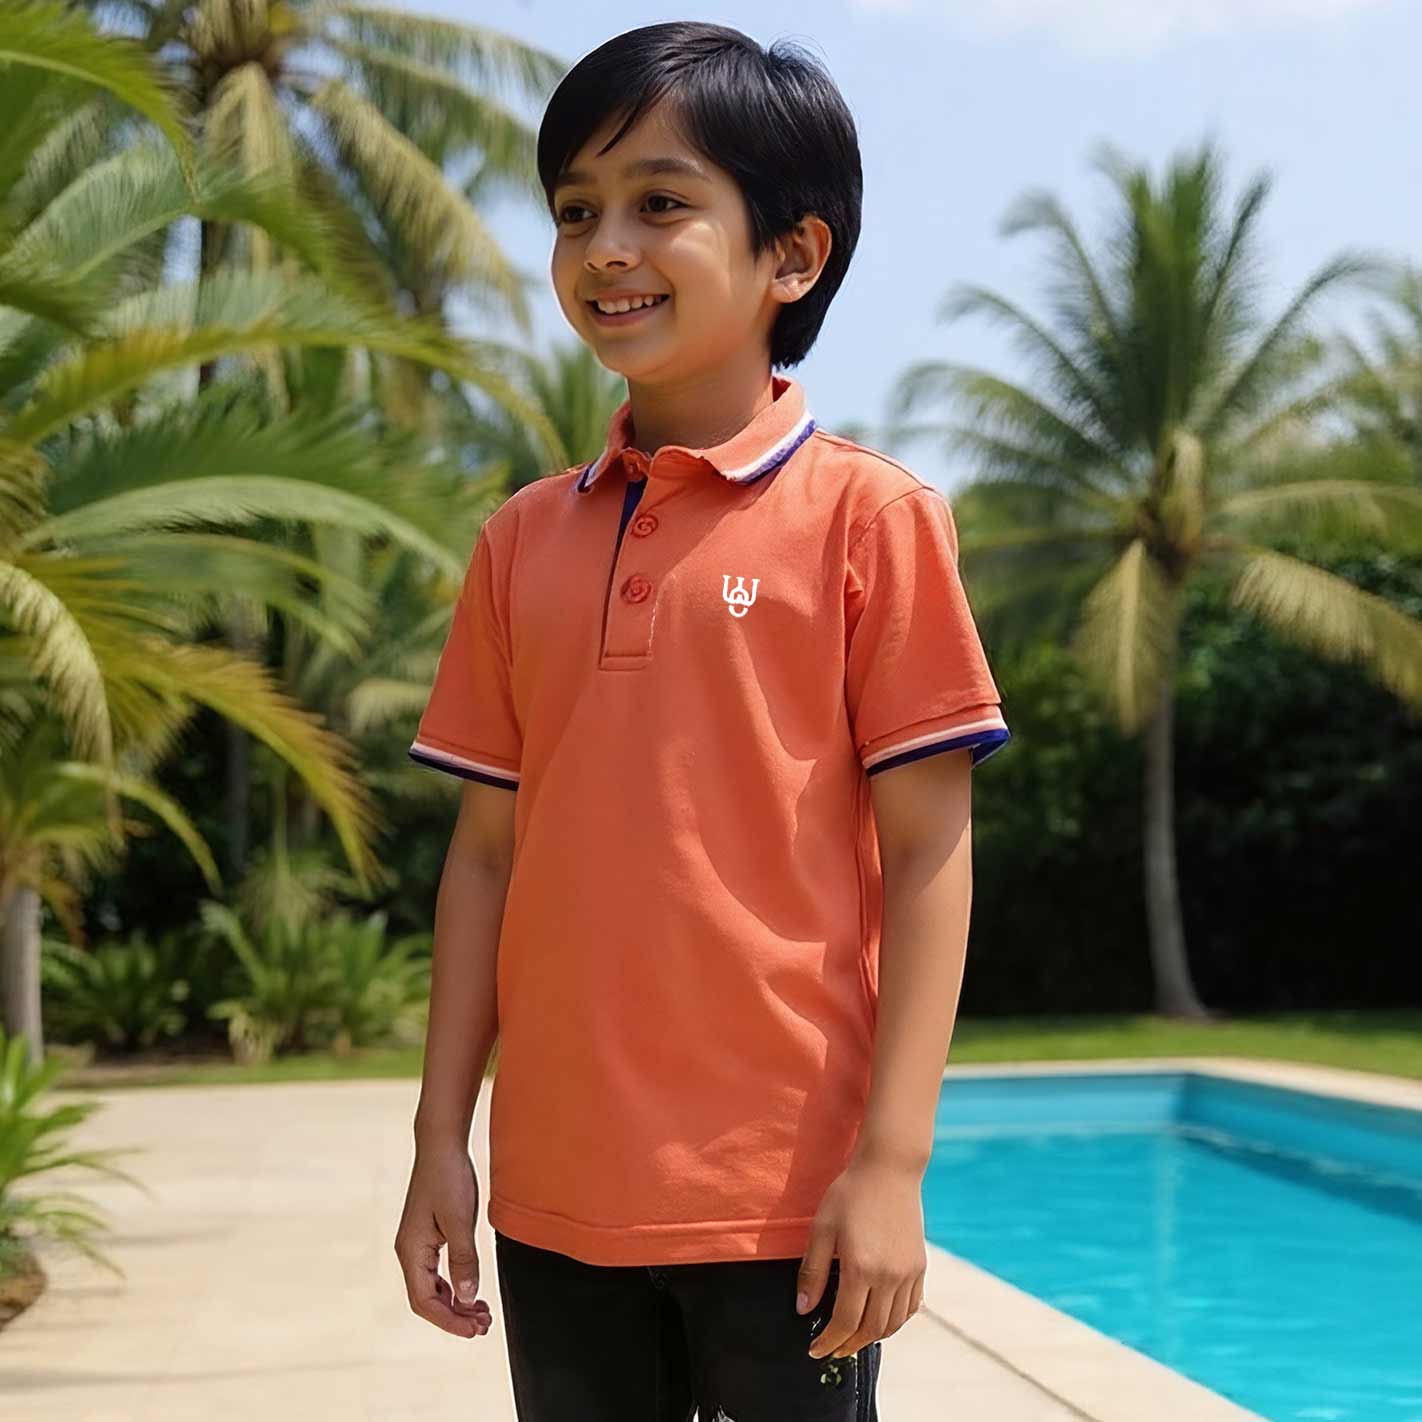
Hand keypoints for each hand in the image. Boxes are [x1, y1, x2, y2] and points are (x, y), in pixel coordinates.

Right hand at [394, 1140, 493, 1338]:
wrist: (441, 1144)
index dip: (449, 1321)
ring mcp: (418, 1244)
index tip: (475, 1330)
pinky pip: (437, 1272)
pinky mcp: (428, 1235)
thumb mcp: (460, 1220)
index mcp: (412, 1251)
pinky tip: (472, 1289)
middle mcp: (410, 1251)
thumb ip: (464, 1260)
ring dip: (456, 1303)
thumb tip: (467, 1298)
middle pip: (427, 1299)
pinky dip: (454, 1285)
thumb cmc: (449, 1177)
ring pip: (433, 1287)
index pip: (425, 1302)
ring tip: (482, 1313)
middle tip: (485, 1325)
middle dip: (455, 1316)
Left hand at [797, 1154, 926, 1359]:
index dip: (829, 1341)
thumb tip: (804, 1310)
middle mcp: (889, 1276)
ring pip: (893, 1323)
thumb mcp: (822, 1228)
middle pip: (871, 1329)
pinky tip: (880, 1318)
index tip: (815, 1350)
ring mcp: (909, 1272)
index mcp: (861, 1267)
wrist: (889, 1168)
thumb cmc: (850, 1194)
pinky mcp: (920, 1266)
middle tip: (832, 1350)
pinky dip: (895, 1321)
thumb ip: (813, 1272)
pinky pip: (911, 1307)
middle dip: (849, 1346)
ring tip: (853, 1338)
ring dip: (872, 1337)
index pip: (845, 1322)